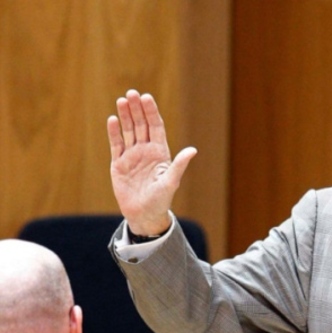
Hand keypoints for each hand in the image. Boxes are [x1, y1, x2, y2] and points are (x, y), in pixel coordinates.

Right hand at [107, 89, 196, 234]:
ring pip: (128, 131)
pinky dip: (114, 132)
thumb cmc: (161, 199)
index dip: (151, 112)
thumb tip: (193, 150)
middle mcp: (146, 150)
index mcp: (160, 152)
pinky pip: (116, 144)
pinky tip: (112, 119)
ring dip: (125, 116)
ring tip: (121, 100)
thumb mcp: (171, 182)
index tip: (147, 97)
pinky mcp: (119, 164)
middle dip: (137, 109)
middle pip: (141, 125)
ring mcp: (132, 156)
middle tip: (132, 93)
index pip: (155, 127)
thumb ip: (179, 165)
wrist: (144, 214)